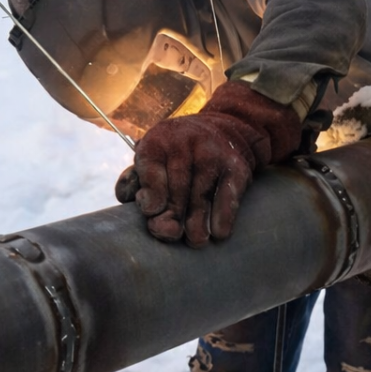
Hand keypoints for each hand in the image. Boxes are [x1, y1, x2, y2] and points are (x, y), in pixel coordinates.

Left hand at [116, 80, 302, 246]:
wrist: (222, 131)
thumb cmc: (176, 156)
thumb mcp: (152, 158)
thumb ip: (136, 181)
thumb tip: (134, 203)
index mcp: (158, 141)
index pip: (151, 172)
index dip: (151, 198)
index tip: (152, 214)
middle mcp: (186, 143)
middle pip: (177, 189)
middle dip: (173, 217)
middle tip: (171, 235)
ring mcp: (214, 155)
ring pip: (202, 196)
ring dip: (198, 224)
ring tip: (195, 241)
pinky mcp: (236, 167)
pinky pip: (228, 197)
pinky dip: (224, 217)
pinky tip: (218, 233)